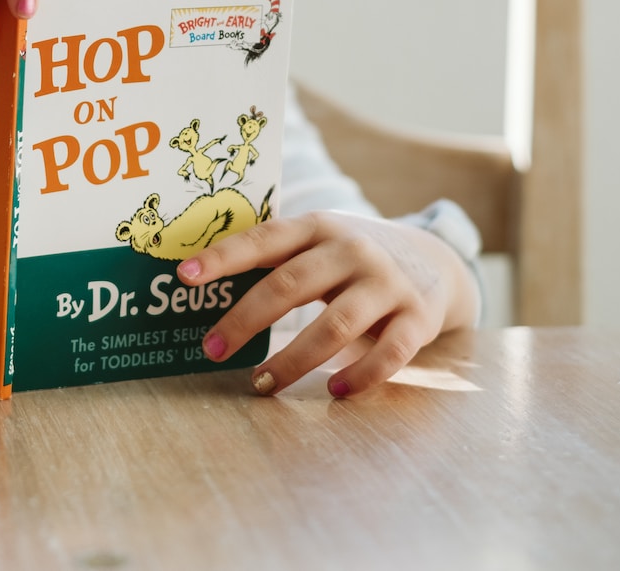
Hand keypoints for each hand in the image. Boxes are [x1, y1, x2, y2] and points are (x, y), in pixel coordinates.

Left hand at [177, 210, 477, 397]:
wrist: (435, 260)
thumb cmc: (351, 259)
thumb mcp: (318, 244)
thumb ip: (275, 260)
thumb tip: (200, 286)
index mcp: (318, 227)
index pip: (264, 239)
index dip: (224, 256)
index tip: (185, 275)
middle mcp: (352, 250)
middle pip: (291, 284)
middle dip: (245, 320)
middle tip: (211, 350)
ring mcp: (387, 283)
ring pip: (335, 325)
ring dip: (293, 360)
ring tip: (261, 384)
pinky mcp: (417, 318)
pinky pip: (389, 353)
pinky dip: (359, 376)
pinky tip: (333, 392)